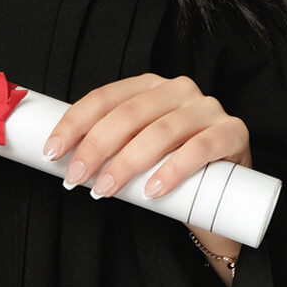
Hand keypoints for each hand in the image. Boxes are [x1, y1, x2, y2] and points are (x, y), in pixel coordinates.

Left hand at [41, 72, 250, 203]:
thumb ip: (110, 149)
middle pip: (129, 114)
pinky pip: (201, 148)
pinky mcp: (234, 132)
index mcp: (150, 87)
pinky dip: (173, 169)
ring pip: (161, 131)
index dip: (75, 124)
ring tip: (105, 190)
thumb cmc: (172, 174)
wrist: (225, 200)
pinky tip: (152, 190)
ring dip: (127, 163)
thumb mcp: (136, 155)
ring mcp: (209, 109)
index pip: (105, 98)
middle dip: (96, 147)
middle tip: (76, 179)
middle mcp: (179, 89)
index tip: (52, 152)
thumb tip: (60, 160)